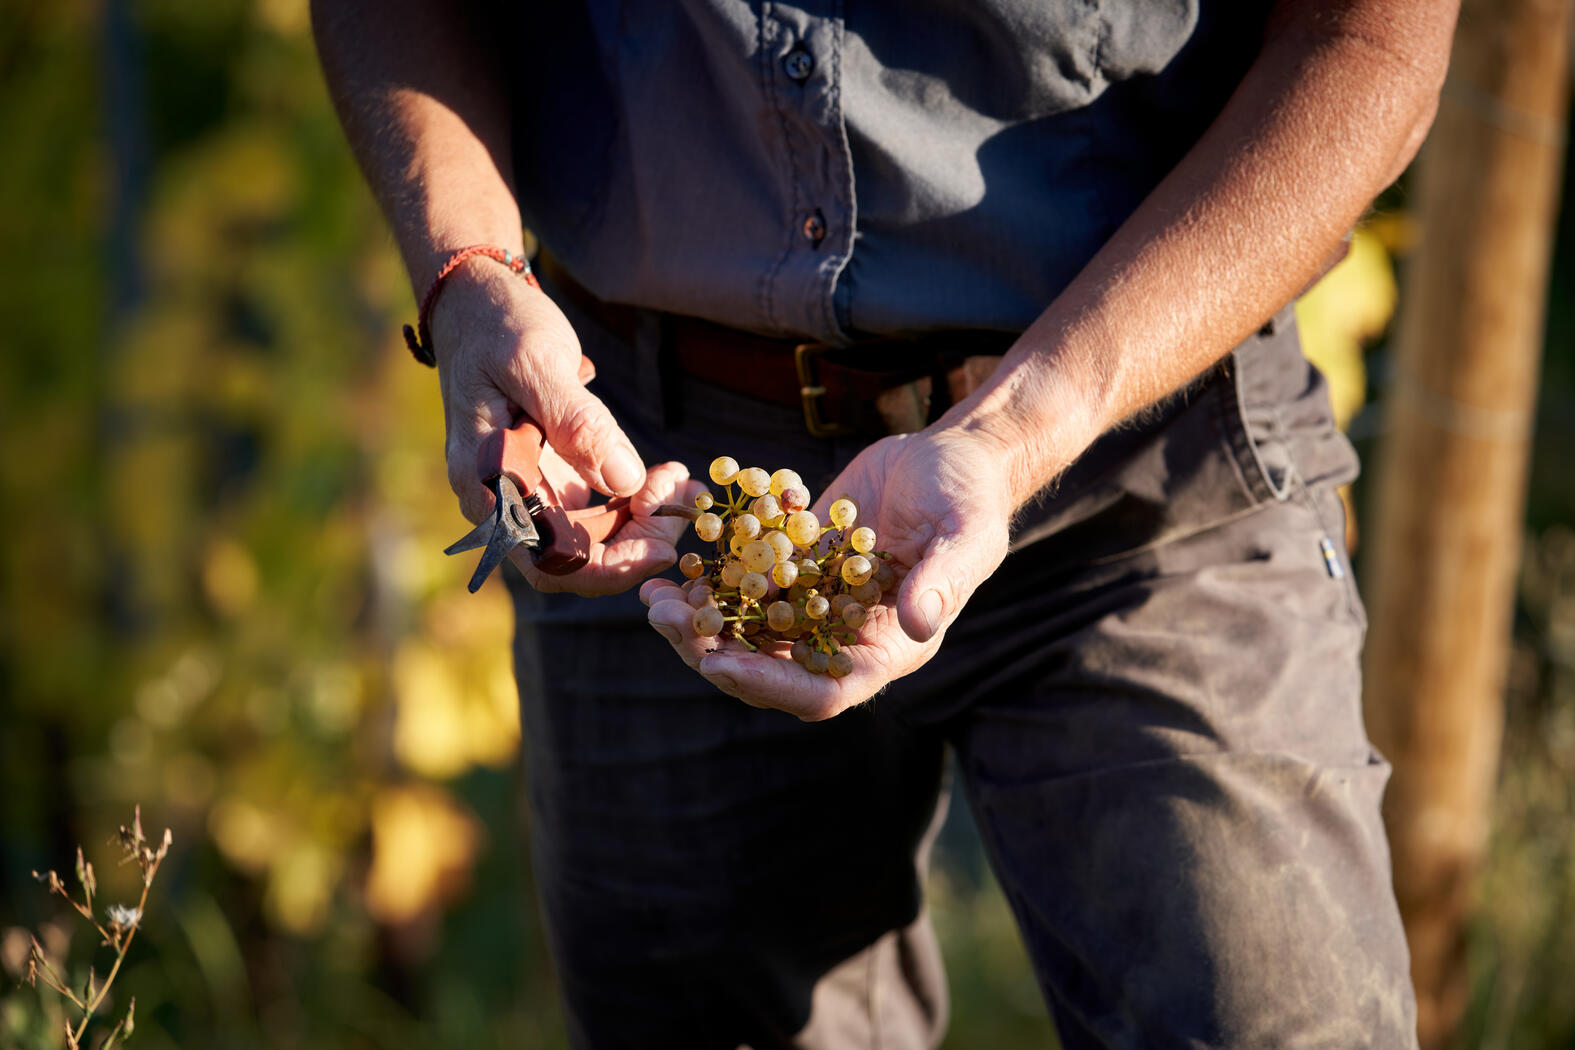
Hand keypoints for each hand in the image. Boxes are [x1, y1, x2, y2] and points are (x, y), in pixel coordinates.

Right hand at [430, 263, 695, 594]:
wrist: (478, 304)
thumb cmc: (499, 327)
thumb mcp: (537, 362)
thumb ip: (577, 422)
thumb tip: (623, 480)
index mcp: (486, 483)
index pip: (549, 562)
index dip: (609, 568)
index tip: (663, 548)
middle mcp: (501, 503)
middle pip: (576, 561)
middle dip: (636, 543)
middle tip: (680, 501)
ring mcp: (526, 495)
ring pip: (592, 543)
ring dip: (641, 524)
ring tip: (676, 479)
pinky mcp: (548, 483)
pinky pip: (595, 515)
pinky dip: (633, 504)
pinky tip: (662, 475)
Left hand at [643, 426, 1016, 718]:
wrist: (950, 455)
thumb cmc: (970, 496)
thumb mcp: (967, 533)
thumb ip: (943, 580)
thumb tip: (918, 625)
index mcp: (887, 648)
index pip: (823, 691)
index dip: (769, 685)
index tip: (719, 663)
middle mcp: (844, 636)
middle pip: (768, 669)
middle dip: (712, 651)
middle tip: (665, 618)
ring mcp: (815, 604)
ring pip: (745, 631)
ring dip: (699, 619)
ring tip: (653, 595)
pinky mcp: (795, 568)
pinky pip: (745, 584)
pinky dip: (710, 577)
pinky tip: (673, 557)